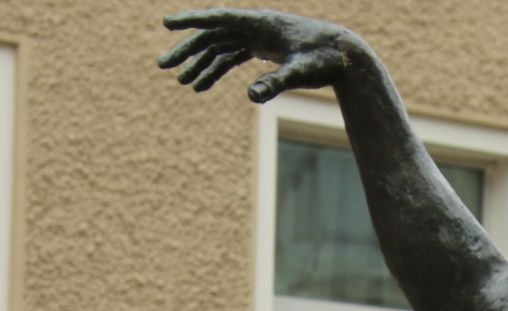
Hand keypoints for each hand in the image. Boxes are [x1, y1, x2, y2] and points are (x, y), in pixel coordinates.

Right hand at [160, 9, 363, 100]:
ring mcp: (258, 37)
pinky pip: (232, 57)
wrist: (345, 57)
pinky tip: (201, 85)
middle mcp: (256, 26)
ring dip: (200, 64)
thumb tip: (252, 96)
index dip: (192, 21)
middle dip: (187, 50)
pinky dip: (216, 70)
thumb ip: (275, 83)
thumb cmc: (325, 60)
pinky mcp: (263, 49)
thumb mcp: (300, 73)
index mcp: (261, 23)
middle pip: (213, 34)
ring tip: (181, 83)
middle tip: (163, 65)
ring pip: (219, 47)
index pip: (219, 18)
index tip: (167, 23)